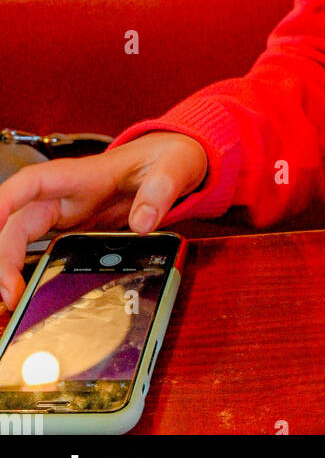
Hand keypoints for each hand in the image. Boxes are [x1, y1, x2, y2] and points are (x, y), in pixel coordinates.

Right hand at [0, 133, 207, 311]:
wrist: (173, 162)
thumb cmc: (168, 157)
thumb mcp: (175, 167)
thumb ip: (161, 190)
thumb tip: (142, 222)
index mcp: (83, 175)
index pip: (32, 183)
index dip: (5, 202)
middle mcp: (67, 194)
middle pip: (19, 221)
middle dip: (4, 256)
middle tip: (10, 294)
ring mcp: (68, 212)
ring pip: (22, 237)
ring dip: (9, 266)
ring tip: (11, 300)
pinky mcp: (75, 229)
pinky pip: (41, 248)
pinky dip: (27, 269)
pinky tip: (25, 292)